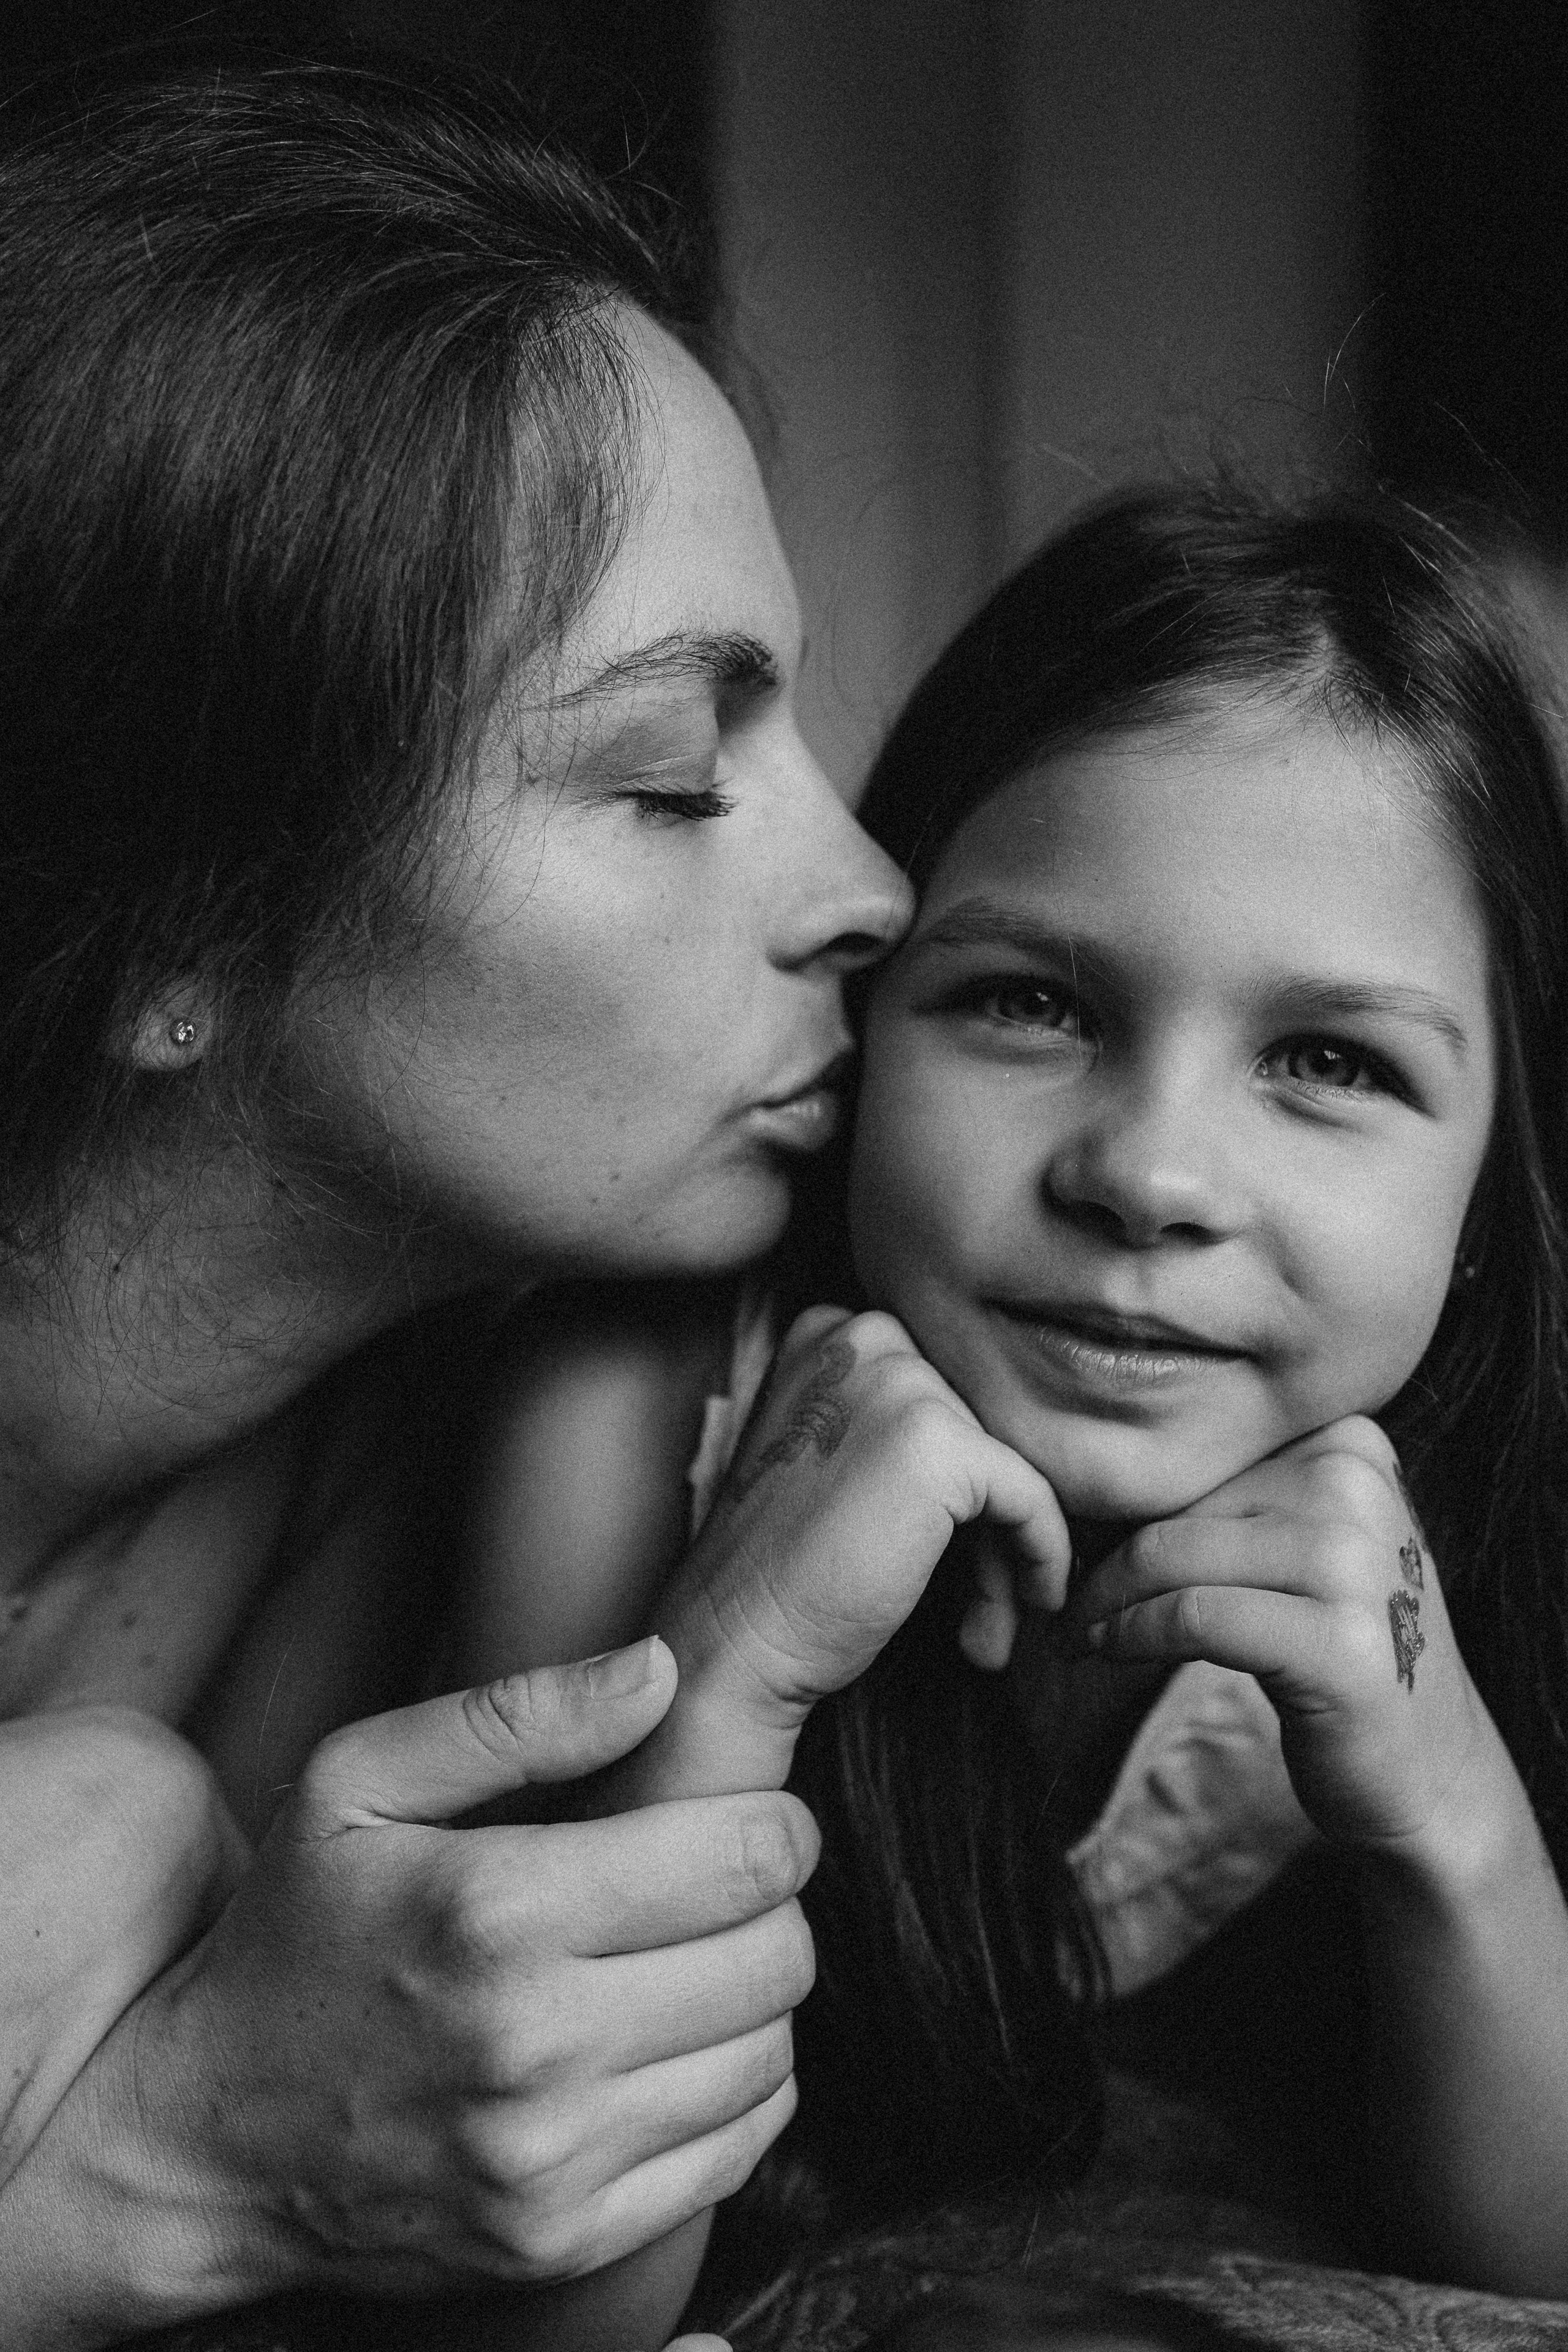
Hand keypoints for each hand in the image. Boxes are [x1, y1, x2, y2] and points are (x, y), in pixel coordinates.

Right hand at [66, 1640, 816, 2321]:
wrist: (203, 2142)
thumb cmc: (291, 1936)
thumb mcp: (359, 1782)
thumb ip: (520, 1714)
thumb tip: (663, 1669)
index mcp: (495, 1909)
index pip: (744, 1858)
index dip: (775, 1823)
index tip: (749, 1817)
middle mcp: (534, 2043)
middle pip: (776, 1957)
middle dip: (772, 1906)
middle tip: (719, 1890)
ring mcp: (552, 2157)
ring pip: (769, 2054)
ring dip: (757, 2000)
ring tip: (690, 1964)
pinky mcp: (564, 2240)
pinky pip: (737, 2151)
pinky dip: (736, 2091)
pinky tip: (677, 2048)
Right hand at [642, 1308, 1069, 1798]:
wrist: (733, 1639)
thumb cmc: (778, 1572)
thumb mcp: (830, 1461)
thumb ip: (899, 1433)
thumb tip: (1008, 1463)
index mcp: (830, 1334)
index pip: (943, 1396)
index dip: (958, 1485)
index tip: (953, 1554)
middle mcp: (864, 1338)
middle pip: (978, 1429)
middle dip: (985, 1524)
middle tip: (978, 1606)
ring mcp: (900, 1383)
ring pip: (1006, 1467)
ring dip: (1006, 1555)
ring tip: (987, 1626)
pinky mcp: (938, 1443)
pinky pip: (1031, 1495)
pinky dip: (1043, 1553)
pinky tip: (1033, 1601)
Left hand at [1068, 1416, 1485, 1851]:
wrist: (1430, 1768)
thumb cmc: (1335, 1649)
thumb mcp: (1297, 1549)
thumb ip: (1226, 1502)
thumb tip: (1080, 1482)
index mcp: (1348, 1440)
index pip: (1199, 1458)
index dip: (1126, 1507)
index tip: (1078, 1550)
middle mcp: (1357, 1484)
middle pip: (1179, 1505)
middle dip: (1105, 1559)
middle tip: (1064, 1604)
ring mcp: (1355, 1562)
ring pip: (1173, 1556)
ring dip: (1106, 1601)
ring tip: (1078, 1634)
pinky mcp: (1339, 1642)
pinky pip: (1193, 1617)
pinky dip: (1132, 1634)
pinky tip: (1107, 1653)